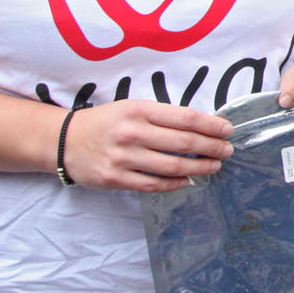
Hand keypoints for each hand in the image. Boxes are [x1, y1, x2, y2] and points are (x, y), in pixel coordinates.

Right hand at [59, 99, 233, 192]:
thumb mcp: (133, 108)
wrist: (66, 141)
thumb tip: (203, 126)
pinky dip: (176, 184)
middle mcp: (132, 132)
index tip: (227, 129)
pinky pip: (153, 184)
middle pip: (183, 143)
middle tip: (227, 150)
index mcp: (139, 110)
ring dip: (199, 167)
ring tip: (214, 165)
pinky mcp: (115, 178)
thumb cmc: (107, 122)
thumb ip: (163, 116)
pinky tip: (189, 181)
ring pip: (172, 166)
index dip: (211, 125)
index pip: (185, 118)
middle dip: (212, 147)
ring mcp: (123, 157)